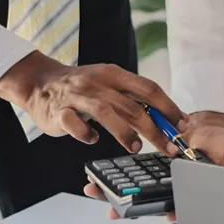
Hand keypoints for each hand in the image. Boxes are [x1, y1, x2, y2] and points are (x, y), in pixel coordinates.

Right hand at [0, 52, 184, 152]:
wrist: (39, 82)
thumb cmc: (82, 88)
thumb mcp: (109, 85)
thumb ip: (134, 100)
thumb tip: (168, 119)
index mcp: (114, 74)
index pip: (148, 88)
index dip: (168, 107)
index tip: (183, 125)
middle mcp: (97, 83)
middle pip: (132, 104)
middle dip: (154, 128)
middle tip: (169, 147)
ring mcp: (77, 97)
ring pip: (105, 112)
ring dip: (124, 131)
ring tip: (136, 148)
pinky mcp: (59, 111)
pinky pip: (73, 123)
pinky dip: (85, 133)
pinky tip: (92, 140)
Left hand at [84, 111, 223, 221]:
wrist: (206, 125)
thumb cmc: (221, 145)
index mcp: (192, 192)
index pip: (179, 206)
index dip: (171, 211)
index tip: (164, 213)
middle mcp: (172, 190)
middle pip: (150, 204)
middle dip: (132, 208)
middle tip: (117, 210)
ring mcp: (157, 180)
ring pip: (135, 192)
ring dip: (116, 195)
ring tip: (98, 195)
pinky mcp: (146, 167)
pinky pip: (129, 175)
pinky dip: (113, 180)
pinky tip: (96, 182)